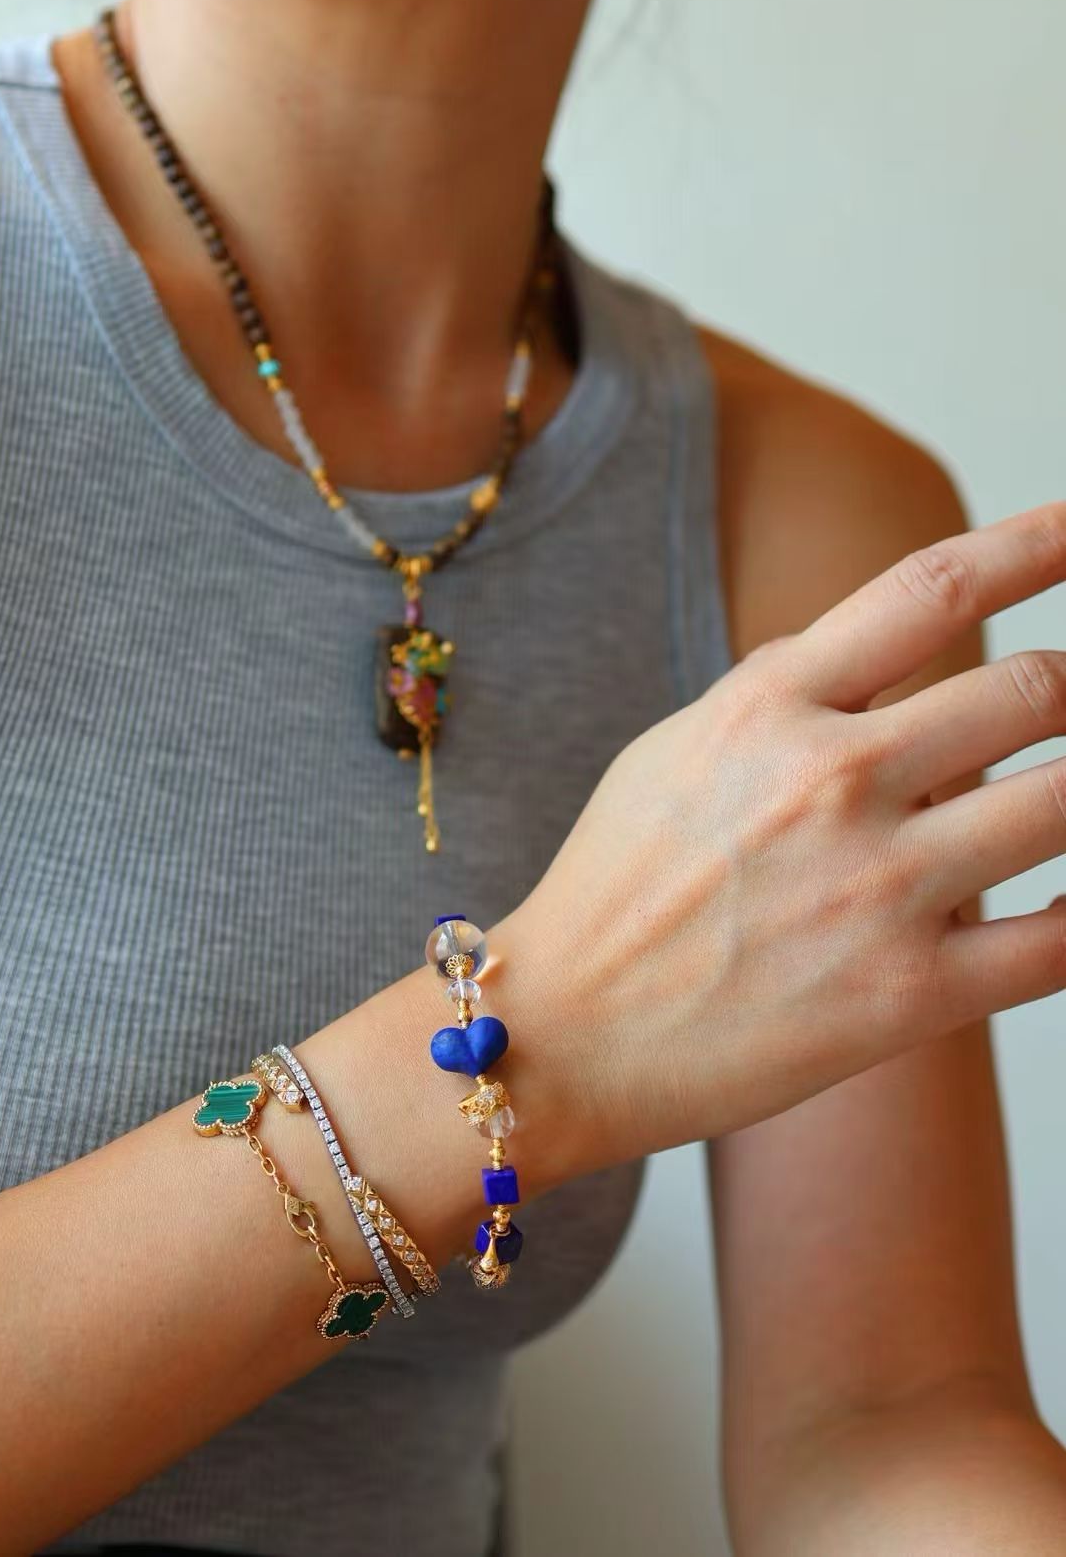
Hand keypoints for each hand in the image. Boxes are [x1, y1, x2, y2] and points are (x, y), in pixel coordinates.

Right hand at [501, 502, 1065, 1166]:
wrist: (562, 1036)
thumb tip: (881, 646)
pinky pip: (1061, 940)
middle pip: (1035, 687)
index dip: (1040, 542)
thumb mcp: (674, 749)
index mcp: (771, 705)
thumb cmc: (613, 890)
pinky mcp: (909, 996)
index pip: (936, 587)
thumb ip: (780, 687)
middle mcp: (834, 779)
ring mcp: (878, 888)